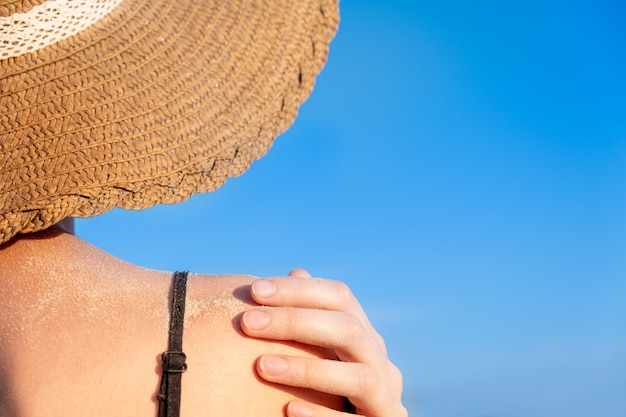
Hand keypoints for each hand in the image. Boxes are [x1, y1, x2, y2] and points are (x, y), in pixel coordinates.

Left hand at [240, 269, 406, 416]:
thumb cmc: (329, 391)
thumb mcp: (322, 352)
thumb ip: (311, 318)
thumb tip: (298, 271)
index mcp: (366, 337)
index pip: (341, 297)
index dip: (298, 290)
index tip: (254, 290)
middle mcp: (382, 363)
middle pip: (348, 329)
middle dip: (295, 321)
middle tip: (248, 322)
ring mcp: (388, 399)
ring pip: (359, 376)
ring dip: (308, 368)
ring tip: (262, 366)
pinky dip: (322, 415)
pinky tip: (288, 409)